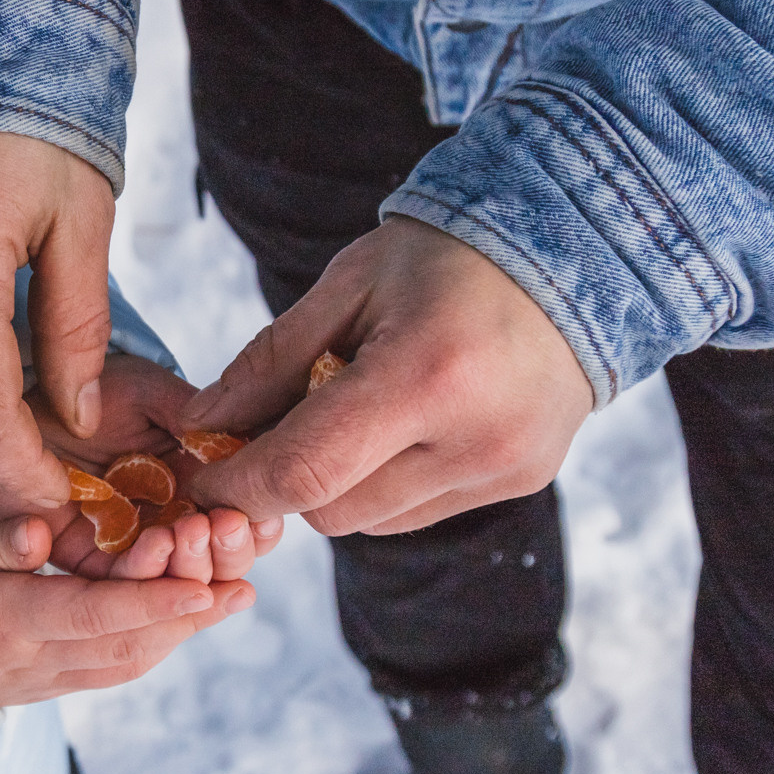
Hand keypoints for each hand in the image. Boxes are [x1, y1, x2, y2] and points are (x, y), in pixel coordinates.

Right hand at [0, 517, 255, 705]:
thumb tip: (40, 530)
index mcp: (2, 622)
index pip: (89, 616)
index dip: (149, 601)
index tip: (202, 584)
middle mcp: (32, 662)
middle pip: (124, 646)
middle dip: (186, 617)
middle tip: (241, 586)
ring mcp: (44, 682)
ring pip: (127, 664)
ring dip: (182, 632)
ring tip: (231, 596)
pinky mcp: (51, 687)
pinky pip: (113, 671)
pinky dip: (157, 642)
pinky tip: (188, 617)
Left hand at [14, 352, 285, 578]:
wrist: (17, 407)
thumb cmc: (87, 393)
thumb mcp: (151, 394)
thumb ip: (196, 419)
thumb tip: (247, 447)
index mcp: (201, 487)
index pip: (246, 522)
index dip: (258, 525)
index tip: (260, 514)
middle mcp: (174, 524)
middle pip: (221, 563)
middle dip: (230, 551)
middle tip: (224, 524)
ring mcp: (133, 547)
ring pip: (178, 582)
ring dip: (194, 563)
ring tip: (193, 530)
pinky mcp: (89, 561)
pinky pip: (121, 581)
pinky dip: (143, 570)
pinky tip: (158, 542)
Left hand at [179, 218, 591, 535]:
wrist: (572, 252)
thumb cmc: (448, 256)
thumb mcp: (347, 286)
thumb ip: (268, 362)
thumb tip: (201, 425)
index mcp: (425, 377)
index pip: (304, 471)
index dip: (238, 482)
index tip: (204, 470)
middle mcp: (473, 440)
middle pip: (331, 509)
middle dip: (288, 477)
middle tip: (282, 419)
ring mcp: (504, 470)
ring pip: (370, 521)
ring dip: (339, 483)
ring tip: (357, 406)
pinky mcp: (521, 482)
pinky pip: (417, 512)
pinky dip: (386, 482)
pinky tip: (405, 421)